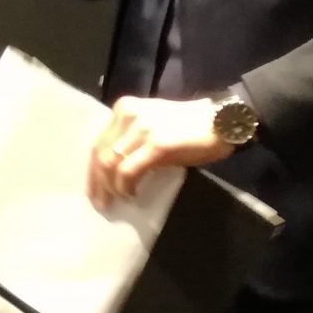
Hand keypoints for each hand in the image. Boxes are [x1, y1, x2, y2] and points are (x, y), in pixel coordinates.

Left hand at [87, 96, 232, 207]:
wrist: (221, 120)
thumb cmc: (189, 128)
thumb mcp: (152, 127)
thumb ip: (131, 141)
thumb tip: (115, 170)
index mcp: (123, 110)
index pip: (97, 141)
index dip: (91, 169)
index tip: (93, 189)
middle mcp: (128, 115)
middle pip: (100, 153)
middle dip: (97, 182)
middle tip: (101, 202)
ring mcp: (141, 128)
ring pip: (110, 163)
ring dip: (111, 187)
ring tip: (118, 200)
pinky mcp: (156, 144)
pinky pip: (129, 170)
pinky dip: (126, 186)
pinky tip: (132, 194)